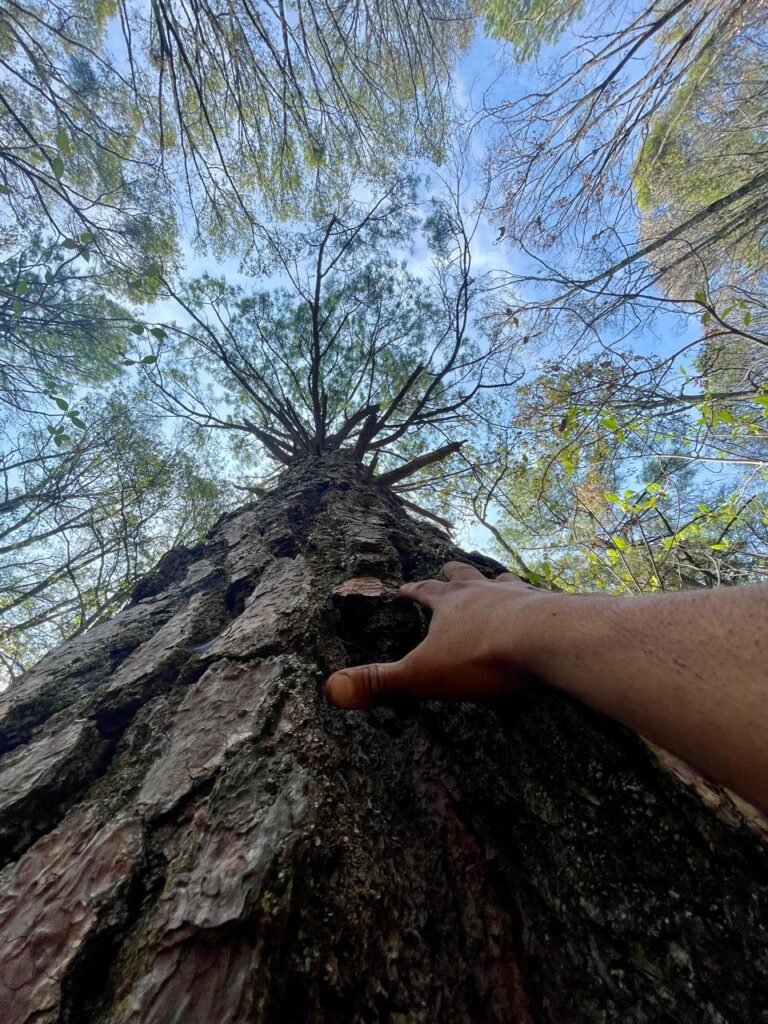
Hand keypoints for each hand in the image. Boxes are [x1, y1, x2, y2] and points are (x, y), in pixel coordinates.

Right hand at [324, 561, 551, 709]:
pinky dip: (535, 601)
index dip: (412, 589)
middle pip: (463, 575)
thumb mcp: (422, 674)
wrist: (546, 640)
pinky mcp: (549, 608)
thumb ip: (379, 682)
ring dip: (496, 581)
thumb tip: (330, 689)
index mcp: (449, 603)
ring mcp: (519, 595)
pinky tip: (542, 607)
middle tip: (448, 567)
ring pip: (502, 581)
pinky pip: (540, 599)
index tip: (404, 586)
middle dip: (453, 573)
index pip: (424, 590)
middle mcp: (482, 590)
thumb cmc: (482, 656)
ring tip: (497, 580)